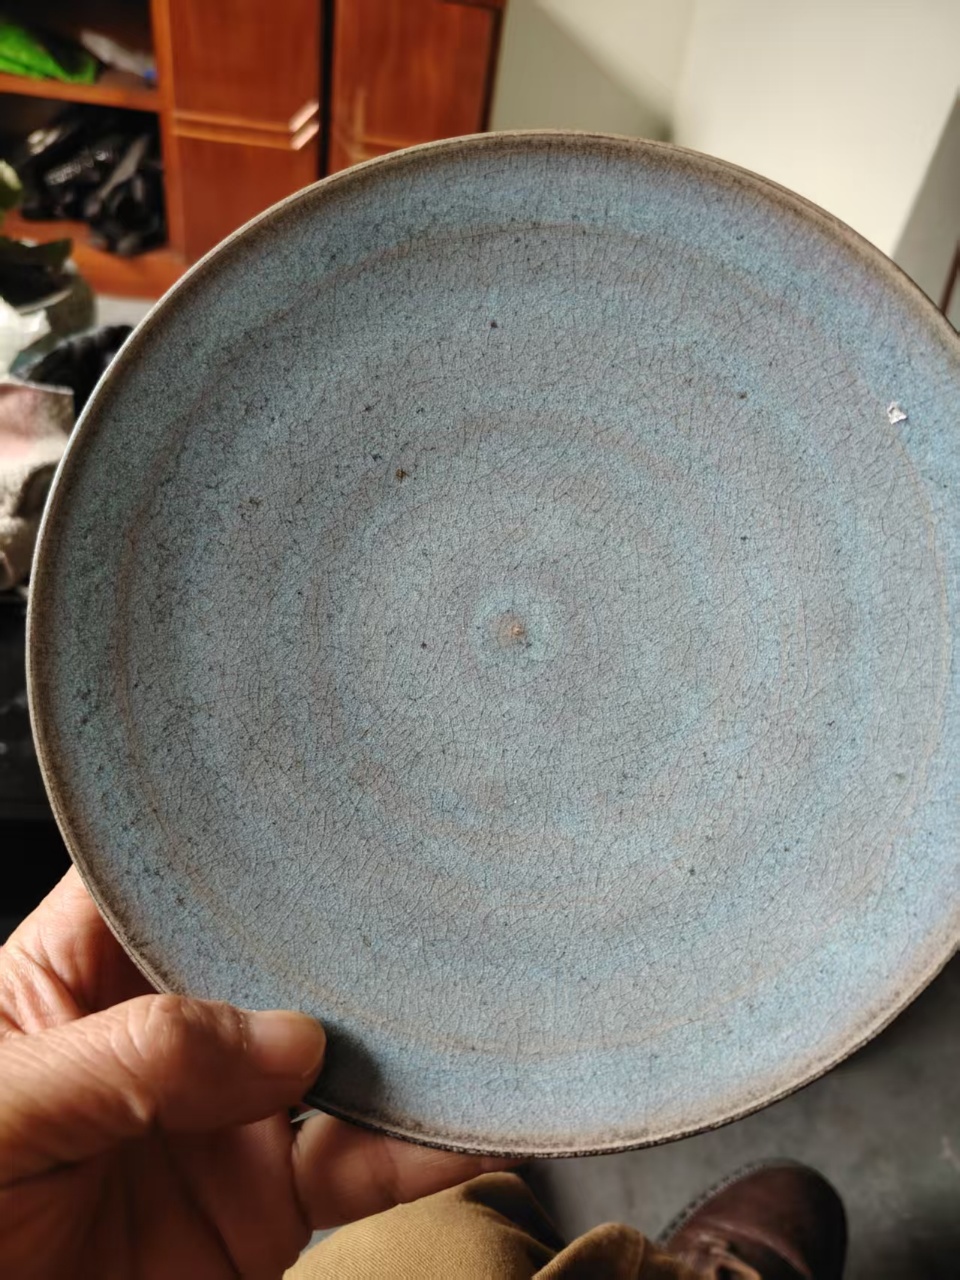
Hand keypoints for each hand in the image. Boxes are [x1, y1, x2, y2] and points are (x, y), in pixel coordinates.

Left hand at [0, 869, 508, 1278]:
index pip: (169, 883)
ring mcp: (224, 1121)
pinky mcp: (265, 1208)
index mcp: (79, 978)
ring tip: (471, 1013)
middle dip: (346, 935)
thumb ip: (133, 1058)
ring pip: (338, 1062)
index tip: (322, 814)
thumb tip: (284, 1038)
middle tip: (427, 903)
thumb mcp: (4, 1110)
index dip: (239, 847)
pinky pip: (359, 1170)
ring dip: (406, 1044)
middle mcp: (167, 1039)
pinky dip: (422, 1152)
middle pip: (274, 962)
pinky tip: (467, 1127)